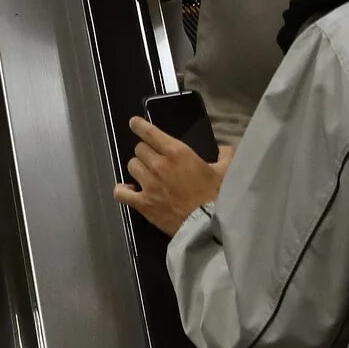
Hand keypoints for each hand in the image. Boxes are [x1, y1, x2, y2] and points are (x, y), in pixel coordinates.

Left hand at [114, 114, 229, 237]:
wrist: (209, 224)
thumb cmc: (218, 195)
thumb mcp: (227, 171)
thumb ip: (226, 156)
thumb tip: (226, 148)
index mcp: (177, 152)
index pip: (150, 133)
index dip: (140, 126)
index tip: (134, 123)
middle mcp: (159, 164)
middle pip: (140, 149)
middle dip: (146, 152)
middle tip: (154, 160)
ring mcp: (148, 184)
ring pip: (132, 165)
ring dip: (138, 168)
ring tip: (145, 174)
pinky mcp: (143, 203)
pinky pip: (121, 193)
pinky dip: (122, 190)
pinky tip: (128, 190)